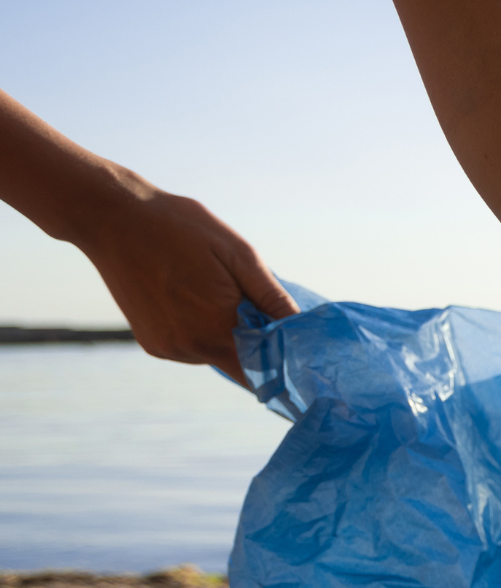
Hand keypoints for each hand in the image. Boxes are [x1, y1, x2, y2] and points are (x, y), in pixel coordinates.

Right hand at [72, 185, 296, 385]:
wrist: (111, 218)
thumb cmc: (178, 227)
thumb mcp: (237, 253)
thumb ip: (271, 296)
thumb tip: (301, 327)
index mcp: (217, 326)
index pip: (264, 370)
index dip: (285, 363)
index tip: (297, 348)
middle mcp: (191, 347)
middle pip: (243, 365)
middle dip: (258, 345)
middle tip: (255, 305)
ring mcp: (169, 349)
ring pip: (218, 356)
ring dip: (228, 335)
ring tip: (213, 291)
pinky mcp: (152, 345)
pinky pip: (193, 349)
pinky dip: (203, 332)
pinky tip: (191, 298)